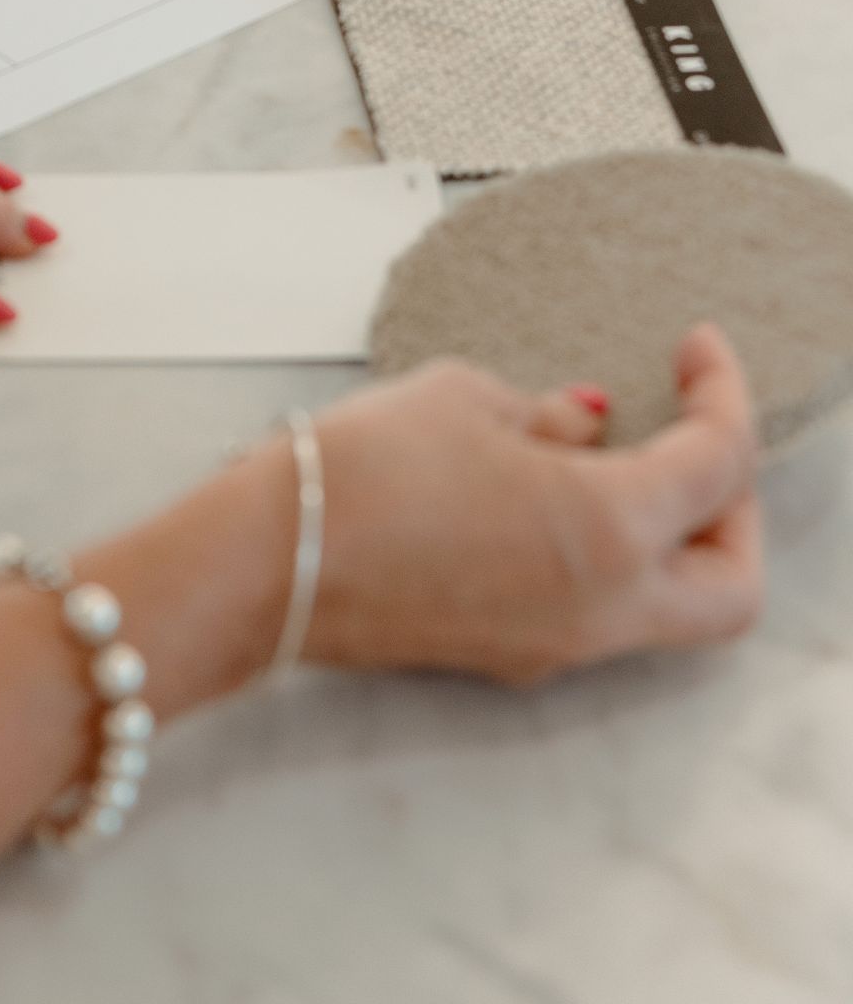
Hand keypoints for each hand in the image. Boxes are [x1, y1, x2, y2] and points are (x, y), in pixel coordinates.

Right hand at [306, 326, 761, 683]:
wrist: (270, 563)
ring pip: (674, 610)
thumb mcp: (463, 401)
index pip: (720, 465)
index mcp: (608, 531)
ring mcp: (560, 643)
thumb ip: (548, 414)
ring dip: (673, 537)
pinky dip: (613, 557)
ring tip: (624, 458)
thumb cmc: (359, 473)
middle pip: (732, 582)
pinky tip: (557, 495)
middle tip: (692, 432)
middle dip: (734, 507)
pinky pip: (605, 612)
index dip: (722, 392)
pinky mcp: (513, 654)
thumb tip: (587, 422)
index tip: (696, 349)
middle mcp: (603, 606)